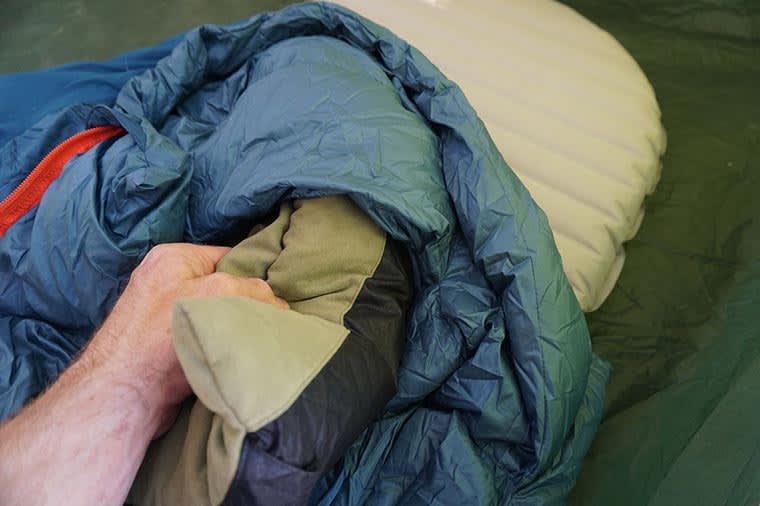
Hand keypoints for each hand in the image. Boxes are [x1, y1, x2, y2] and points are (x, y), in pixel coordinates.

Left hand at [88, 243, 288, 436]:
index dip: (256, 274)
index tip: (281, 294)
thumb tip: (278, 303)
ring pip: (219, 316)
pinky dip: (224, 347)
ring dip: (238, 329)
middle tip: (274, 319)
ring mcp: (166, 317)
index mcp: (173, 257)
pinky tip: (241, 354)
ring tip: (262, 338)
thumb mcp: (216, 294)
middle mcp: (167, 282)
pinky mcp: (169, 348)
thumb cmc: (163, 336)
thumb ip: (251, 289)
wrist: (125, 396)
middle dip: (248, 305)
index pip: (229, 257)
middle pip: (226, 287)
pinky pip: (208, 338)